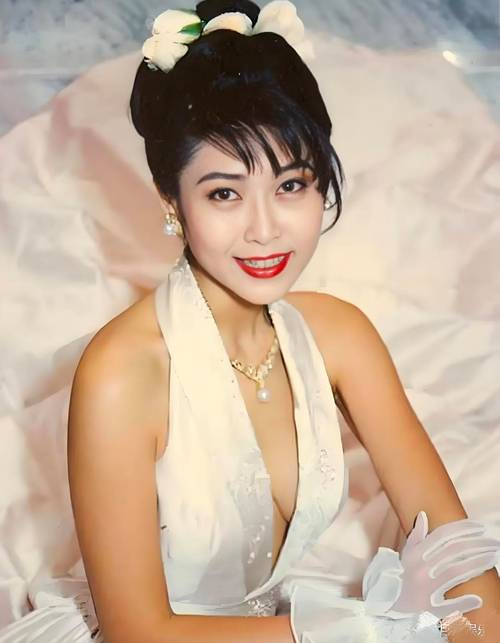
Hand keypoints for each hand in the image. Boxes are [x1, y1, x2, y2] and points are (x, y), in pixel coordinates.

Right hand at [362, 511, 499, 618]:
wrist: (388, 602)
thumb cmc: (401, 575)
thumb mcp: (406, 554)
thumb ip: (416, 536)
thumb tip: (424, 515)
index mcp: (416, 553)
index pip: (442, 536)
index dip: (462, 529)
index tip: (479, 527)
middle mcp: (421, 568)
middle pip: (453, 552)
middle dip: (476, 545)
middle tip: (493, 543)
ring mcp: (425, 588)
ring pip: (455, 573)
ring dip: (476, 565)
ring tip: (491, 558)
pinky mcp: (428, 608)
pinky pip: (448, 606)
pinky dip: (462, 603)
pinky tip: (478, 599)